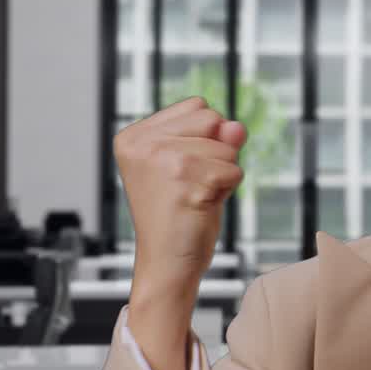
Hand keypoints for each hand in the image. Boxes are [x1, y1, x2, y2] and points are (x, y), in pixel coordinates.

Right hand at [114, 96, 246, 369]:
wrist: (167, 263)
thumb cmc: (180, 214)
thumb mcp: (196, 164)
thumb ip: (215, 137)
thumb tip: (237, 127)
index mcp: (134, 135)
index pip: (197, 106)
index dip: (205, 138)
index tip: (183, 170)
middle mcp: (142, 143)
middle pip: (213, 119)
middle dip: (216, 152)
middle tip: (191, 185)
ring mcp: (161, 159)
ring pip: (226, 146)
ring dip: (222, 174)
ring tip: (194, 197)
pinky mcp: (184, 179)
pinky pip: (233, 169)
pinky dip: (227, 190)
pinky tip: (201, 206)